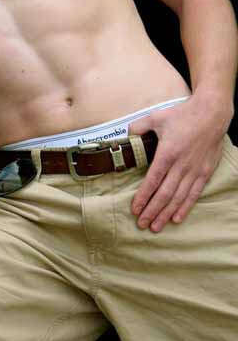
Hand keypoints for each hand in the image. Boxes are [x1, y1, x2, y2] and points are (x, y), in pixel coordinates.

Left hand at [127, 94, 231, 231]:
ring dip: (166, 214)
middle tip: (141, 224)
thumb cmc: (183, 115)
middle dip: (151, 211)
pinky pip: (194, 194)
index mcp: (167, 153)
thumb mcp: (156, 117)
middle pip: (164, 194)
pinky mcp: (205, 172)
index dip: (143, 197)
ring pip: (178, 198)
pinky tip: (176, 218)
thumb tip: (127, 134)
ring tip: (155, 226)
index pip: (152, 181)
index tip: (134, 209)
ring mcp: (195, 170)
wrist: (212, 113)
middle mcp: (181, 165)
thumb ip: (139, 127)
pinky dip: (185, 207)